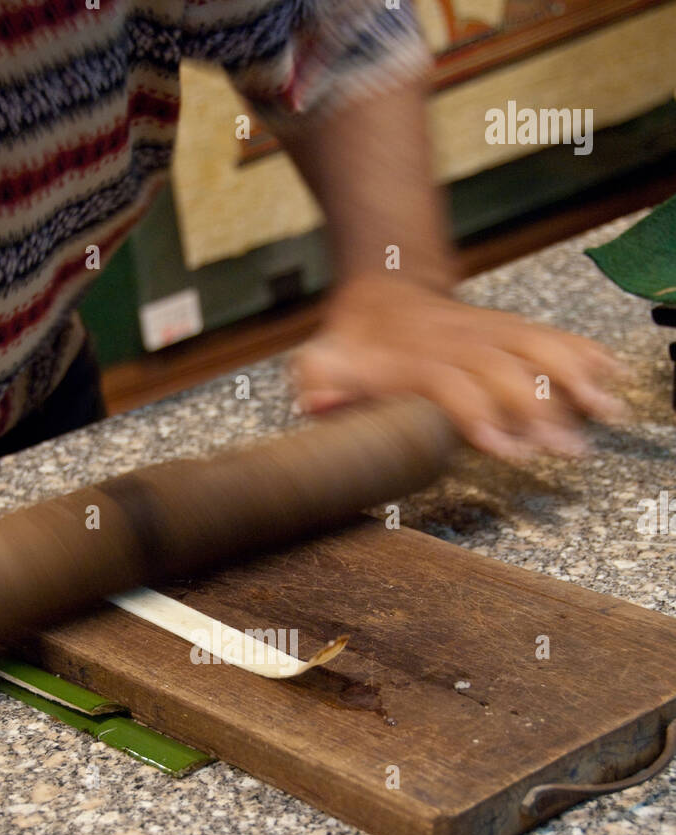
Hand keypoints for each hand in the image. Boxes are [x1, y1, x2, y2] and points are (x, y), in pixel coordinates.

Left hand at [293, 276, 626, 460]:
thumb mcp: (320, 359)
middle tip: (567, 448)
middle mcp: (456, 342)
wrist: (380, 290)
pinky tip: (612, 375)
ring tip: (607, 411)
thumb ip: (319, 381)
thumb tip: (318, 401)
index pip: (452, 385)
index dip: (480, 415)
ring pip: (536, 348)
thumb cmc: (353, 342)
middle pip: (505, 372)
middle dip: (540, 410)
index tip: (506, 449)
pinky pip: (549, 336)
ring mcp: (485, 331)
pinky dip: (584, 353)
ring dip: (575, 378)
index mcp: (414, 359)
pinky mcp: (507, 328)